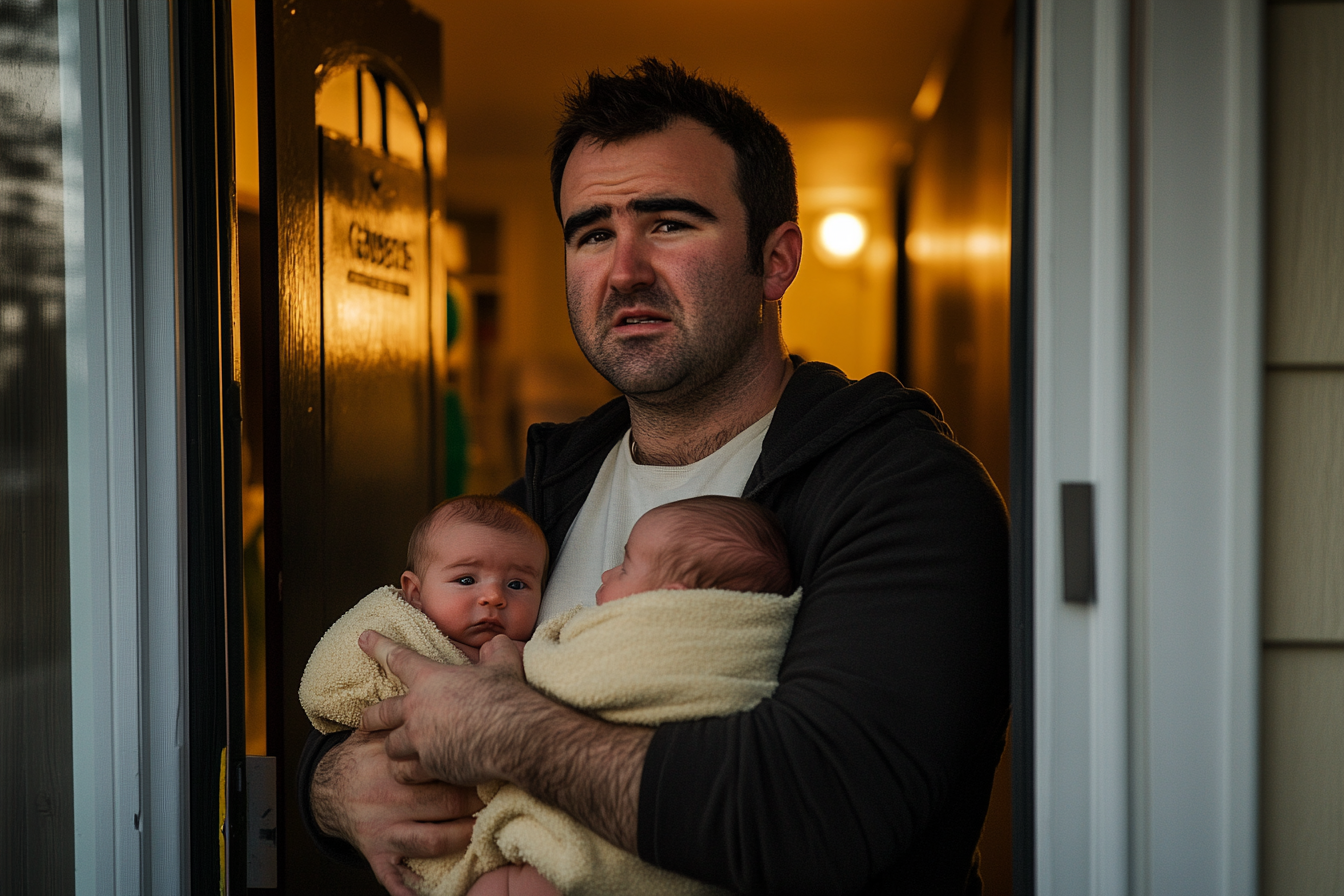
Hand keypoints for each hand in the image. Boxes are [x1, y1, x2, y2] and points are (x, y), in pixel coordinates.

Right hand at [311, 727, 483, 895]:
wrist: (325, 790)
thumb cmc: (364, 757)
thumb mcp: (377, 732)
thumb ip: (402, 718)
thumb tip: (431, 683)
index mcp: (391, 764)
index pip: (438, 765)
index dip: (469, 766)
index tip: (493, 765)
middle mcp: (388, 797)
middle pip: (443, 803)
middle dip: (475, 802)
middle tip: (500, 797)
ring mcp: (382, 829)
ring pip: (430, 839)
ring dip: (460, 837)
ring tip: (483, 831)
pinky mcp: (375, 854)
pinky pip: (394, 876)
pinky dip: (409, 888)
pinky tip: (430, 893)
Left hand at [359, 630, 535, 785]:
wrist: (514, 737)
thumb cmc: (507, 698)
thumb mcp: (504, 666)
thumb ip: (496, 651)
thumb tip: (498, 642)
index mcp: (431, 680)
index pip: (399, 658)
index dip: (379, 646)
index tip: (363, 638)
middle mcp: (418, 710)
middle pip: (382, 712)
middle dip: (371, 717)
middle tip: (364, 720)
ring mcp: (421, 741)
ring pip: (391, 747)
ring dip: (394, 749)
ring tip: (397, 752)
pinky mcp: (429, 767)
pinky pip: (407, 774)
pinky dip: (409, 774)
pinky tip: (413, 775)